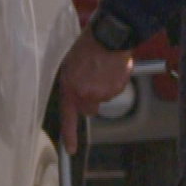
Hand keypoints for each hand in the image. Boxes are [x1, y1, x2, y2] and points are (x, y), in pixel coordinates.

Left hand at [56, 31, 132, 153]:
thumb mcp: (68, 63)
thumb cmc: (86, 45)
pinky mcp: (117, 88)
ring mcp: (103, 93)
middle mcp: (86, 95)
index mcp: (71, 89)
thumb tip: (74, 91)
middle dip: (91, 99)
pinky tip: (111, 66)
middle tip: (92, 82)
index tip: (71, 149)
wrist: (108, 36)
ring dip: (103, 87)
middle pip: (90, 109)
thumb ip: (70, 82)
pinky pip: (116, 89)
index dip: (69, 135)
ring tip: (101, 68)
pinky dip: (115, 80)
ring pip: (103, 97)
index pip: (68, 117)